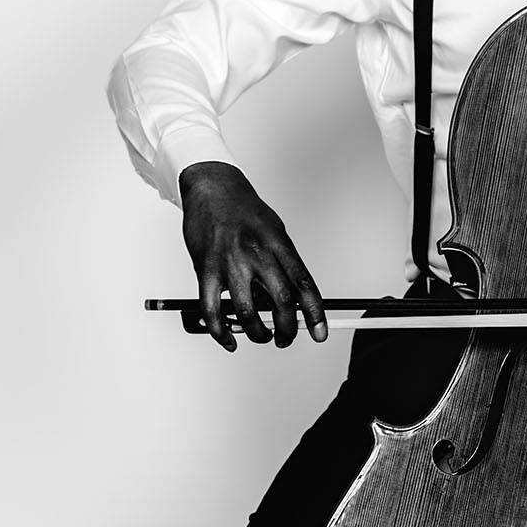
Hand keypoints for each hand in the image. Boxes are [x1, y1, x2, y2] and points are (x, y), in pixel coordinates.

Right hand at [178, 161, 327, 350]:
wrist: (211, 187)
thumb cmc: (244, 209)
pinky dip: (221, 332)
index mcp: (278, 243)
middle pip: (281, 302)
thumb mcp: (274, 229)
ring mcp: (230, 263)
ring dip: (258, 333)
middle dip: (288, 329)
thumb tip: (292, 295)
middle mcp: (257, 254)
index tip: (319, 333)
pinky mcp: (206, 270)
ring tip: (262, 335)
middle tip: (287, 337)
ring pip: (248, 312)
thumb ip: (283, 262)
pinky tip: (229, 338)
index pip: (303, 284)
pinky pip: (212, 310)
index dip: (315, 313)